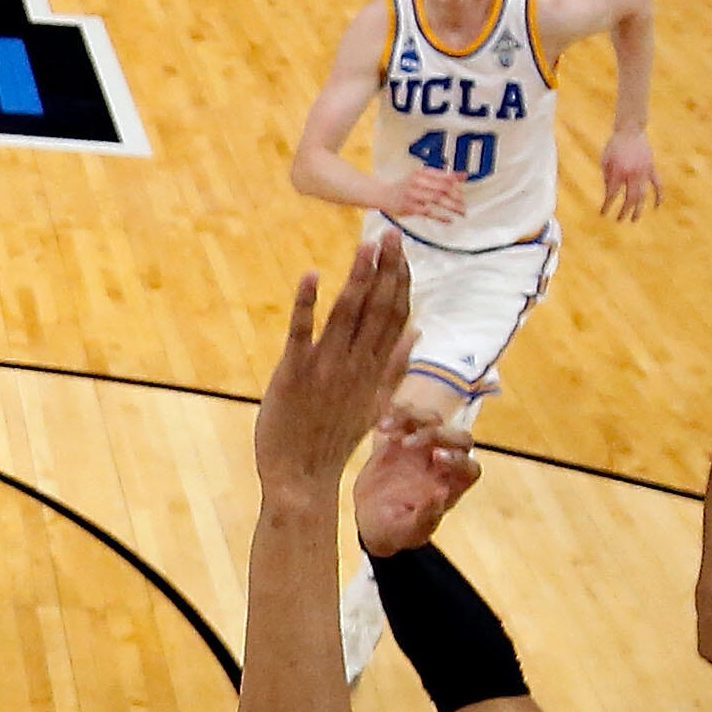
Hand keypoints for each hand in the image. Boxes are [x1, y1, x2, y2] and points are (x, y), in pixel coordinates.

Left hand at [255, 232, 414, 496]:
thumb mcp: (375, 404)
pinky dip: (306, 304)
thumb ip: (395, 366)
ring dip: (357, 279)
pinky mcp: (293, 376)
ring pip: (347, 316)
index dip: (400, 281)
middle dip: (385, 270)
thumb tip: (418, 333)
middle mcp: (355, 366)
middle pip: (377, 310)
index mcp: (374, 371)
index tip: (401, 250)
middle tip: (389, 233)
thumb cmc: (334, 439)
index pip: (396, 317)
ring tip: (365, 246)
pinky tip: (312, 275)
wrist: (301, 478)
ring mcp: (325, 370)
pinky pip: (301, 334)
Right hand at [352, 416, 479, 556]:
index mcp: (453, 485)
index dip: (457, 459)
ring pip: (431, 419)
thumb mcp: (410, 532)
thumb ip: (426, 517)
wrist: (372, 520)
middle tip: (407, 444)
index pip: (469, 466)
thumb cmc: (398, 531)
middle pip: (456, 436)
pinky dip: (395, 414)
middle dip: (436, 434)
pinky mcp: (401, 437)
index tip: (435, 458)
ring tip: (386, 430)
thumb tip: (440, 493)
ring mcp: (423, 446)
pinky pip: (404, 416)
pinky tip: (381, 426)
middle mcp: (443, 462)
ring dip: (413, 418)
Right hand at [387, 166, 465, 221]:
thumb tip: (463, 176)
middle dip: (456, 196)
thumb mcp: (422, 176)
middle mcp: (417, 181)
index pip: (444, 176)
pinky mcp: (409, 207)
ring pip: (437, 199)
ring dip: (452, 206)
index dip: (457, 184)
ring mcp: (413, 194)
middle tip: (463, 204)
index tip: (464, 190)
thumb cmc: (404, 186)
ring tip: (461, 212)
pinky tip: (449, 220)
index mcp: (422, 172)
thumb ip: (441, 176)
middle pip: (443, 187)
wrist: (382, 194)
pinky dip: (440, 217)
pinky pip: (428, 212)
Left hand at [600, 127, 661, 220]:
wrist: (630, 130)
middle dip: (623, 211)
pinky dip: (658, 196)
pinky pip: (657, 185)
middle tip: (619, 220)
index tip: (603, 213)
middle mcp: (632, 174)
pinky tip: (656, 206)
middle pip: (629, 199)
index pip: (612, 194)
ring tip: (634, 219)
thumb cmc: (614, 145)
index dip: (607, 205)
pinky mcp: (651, 169)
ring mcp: (644, 172)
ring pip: (643, 195)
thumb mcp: (605, 160)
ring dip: (638, 209)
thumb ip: (607, 178)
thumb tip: (609, 194)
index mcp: (618, 172)